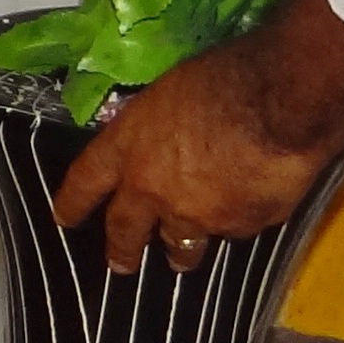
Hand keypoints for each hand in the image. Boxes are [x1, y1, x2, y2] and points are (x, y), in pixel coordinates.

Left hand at [52, 0, 343, 273]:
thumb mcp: (172, 91)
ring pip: (181, 244)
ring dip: (180, 250)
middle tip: (119, 265)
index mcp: (129, 146)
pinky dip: (236, 222)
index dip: (72, 202)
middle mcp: (152, 190)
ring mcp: (195, 216)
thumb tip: (163, 136)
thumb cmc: (226, 77)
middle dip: (120, 251)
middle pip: (125, 230)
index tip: (63, 219)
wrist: (281, 103)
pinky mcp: (238, 227)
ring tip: (182, 257)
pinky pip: (234, 230)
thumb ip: (159, 125)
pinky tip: (249, 208)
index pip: (86, 180)